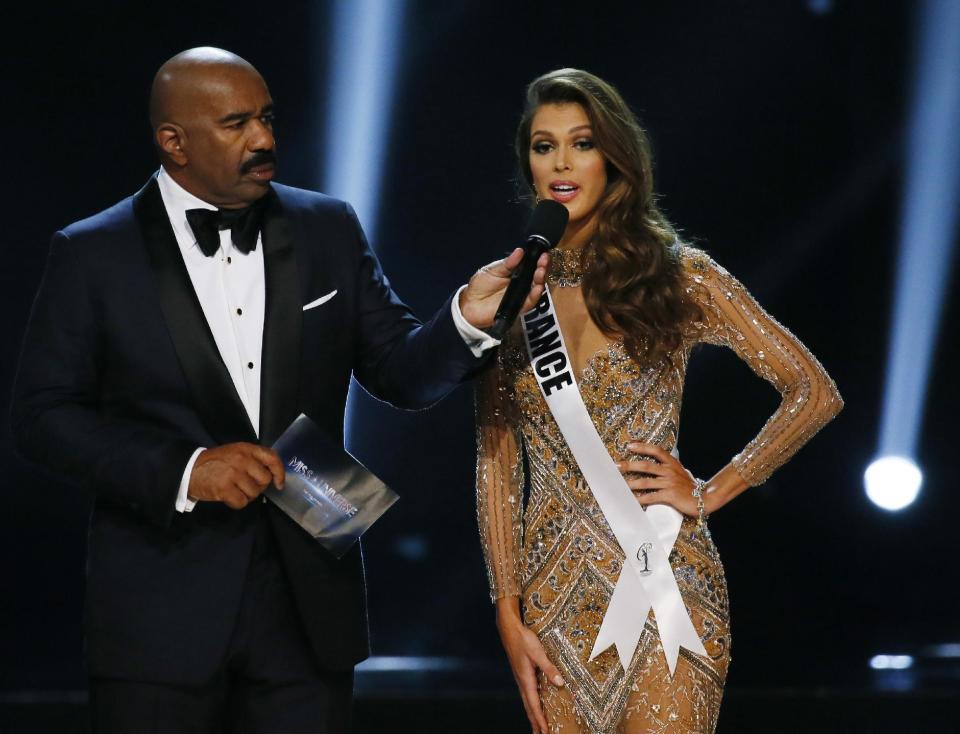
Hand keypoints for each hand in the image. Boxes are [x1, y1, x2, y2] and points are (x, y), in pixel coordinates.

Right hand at [188, 442, 284, 509]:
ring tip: (235, 490)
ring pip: (254, 493)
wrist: (189, 470)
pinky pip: (242, 502)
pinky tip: (229, 497)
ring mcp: (233, 474)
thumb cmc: (215, 463)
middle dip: (258, 487)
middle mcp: (242, 459)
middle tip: (246, 486)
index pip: (272, 458)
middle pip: (265, 480)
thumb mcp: (235, 452)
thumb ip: (252, 459)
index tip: (279, 483)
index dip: (279, 472)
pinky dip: (237, 503)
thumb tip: (271, 475)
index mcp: (246, 449)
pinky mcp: (225, 488)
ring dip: (247, 496)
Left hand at [459, 248, 549, 328]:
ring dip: (541, 278)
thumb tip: (520, 251)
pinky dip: (535, 294)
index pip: (531, 265)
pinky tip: (537, 287)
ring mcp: (521, 295)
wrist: (470, 303)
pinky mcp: (519, 307)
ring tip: (540, 270)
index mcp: (516, 273)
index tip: (542, 253)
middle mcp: (521, 284)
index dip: (538, 259)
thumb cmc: (480, 286)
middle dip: (543, 267)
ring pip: (537, 287)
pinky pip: (530, 301)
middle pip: (537, 275)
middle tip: (543, 260)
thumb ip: (507, 263)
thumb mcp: (492, 270)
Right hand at [496, 599, 564, 733]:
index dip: (540, 719)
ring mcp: (521, 678)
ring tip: (537, 726)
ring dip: (533, 715)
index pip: (534, 704)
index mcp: (526, 679)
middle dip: (535, 722)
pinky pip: (527, 694)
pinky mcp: (522, 674)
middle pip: (529, 707)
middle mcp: (522, 682)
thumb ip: (549, 668)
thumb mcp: (538, 652)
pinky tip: (535, 704)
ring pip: (527, 701)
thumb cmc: (523, 640)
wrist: (509, 630)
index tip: (545, 732)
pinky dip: (531, 704)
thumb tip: (559, 682)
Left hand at [618, 442, 700, 516]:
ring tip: (621, 485)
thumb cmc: (689, 486)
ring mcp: (669, 483)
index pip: (656, 450)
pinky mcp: (670, 495)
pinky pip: (651, 496)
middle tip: (617, 466)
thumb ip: (667, 467)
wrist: (704, 498)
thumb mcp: (679, 471)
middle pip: (646, 466)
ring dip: (631, 483)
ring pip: (646, 482)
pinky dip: (641, 498)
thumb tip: (652, 464)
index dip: (642, 446)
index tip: (629, 445)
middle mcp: (670, 471)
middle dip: (629, 465)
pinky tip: (633, 499)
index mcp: (672, 463)